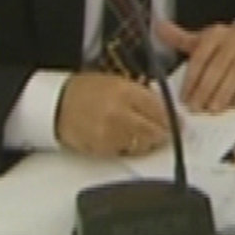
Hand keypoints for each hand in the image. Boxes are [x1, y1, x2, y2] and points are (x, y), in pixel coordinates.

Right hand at [55, 72, 171, 156]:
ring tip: (145, 136)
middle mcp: (119, 112)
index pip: (159, 109)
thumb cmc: (85, 90)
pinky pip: (126, 152)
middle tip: (166, 134)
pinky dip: (130, 148)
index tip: (179, 124)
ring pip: (142, 144)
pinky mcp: (102, 149)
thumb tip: (166, 110)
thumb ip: (141, 94)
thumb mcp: (115, 81)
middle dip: (163, 133)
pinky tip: (126, 141)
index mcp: (124, 90)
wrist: (54, 105)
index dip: (173, 119)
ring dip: (148, 142)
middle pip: (154, 130)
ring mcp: (110, 133)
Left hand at [154, 19, 234, 113]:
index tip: (184, 97)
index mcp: (215, 35)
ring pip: (234, 77)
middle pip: (216, 69)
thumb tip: (158, 27)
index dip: (191, 80)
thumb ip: (180, 38)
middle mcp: (233, 42)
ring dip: (222, 96)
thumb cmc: (225, 42)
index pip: (200, 58)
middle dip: (204, 91)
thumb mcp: (203, 38)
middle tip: (195, 108)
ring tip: (212, 109)